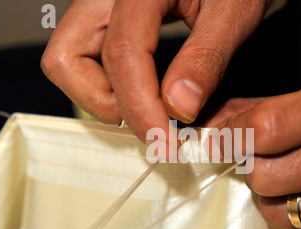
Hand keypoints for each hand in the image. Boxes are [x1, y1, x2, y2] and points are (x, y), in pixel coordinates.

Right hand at [41, 0, 270, 141]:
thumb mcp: (233, 12)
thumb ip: (205, 57)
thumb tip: (179, 107)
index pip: (122, 55)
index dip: (142, 109)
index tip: (167, 142)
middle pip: (67, 59)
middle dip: (107, 105)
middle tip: (152, 124)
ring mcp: (100, 7)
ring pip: (69, 61)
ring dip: (103, 98)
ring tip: (149, 109)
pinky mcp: (105, 21)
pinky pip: (87, 59)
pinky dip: (110, 86)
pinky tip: (146, 95)